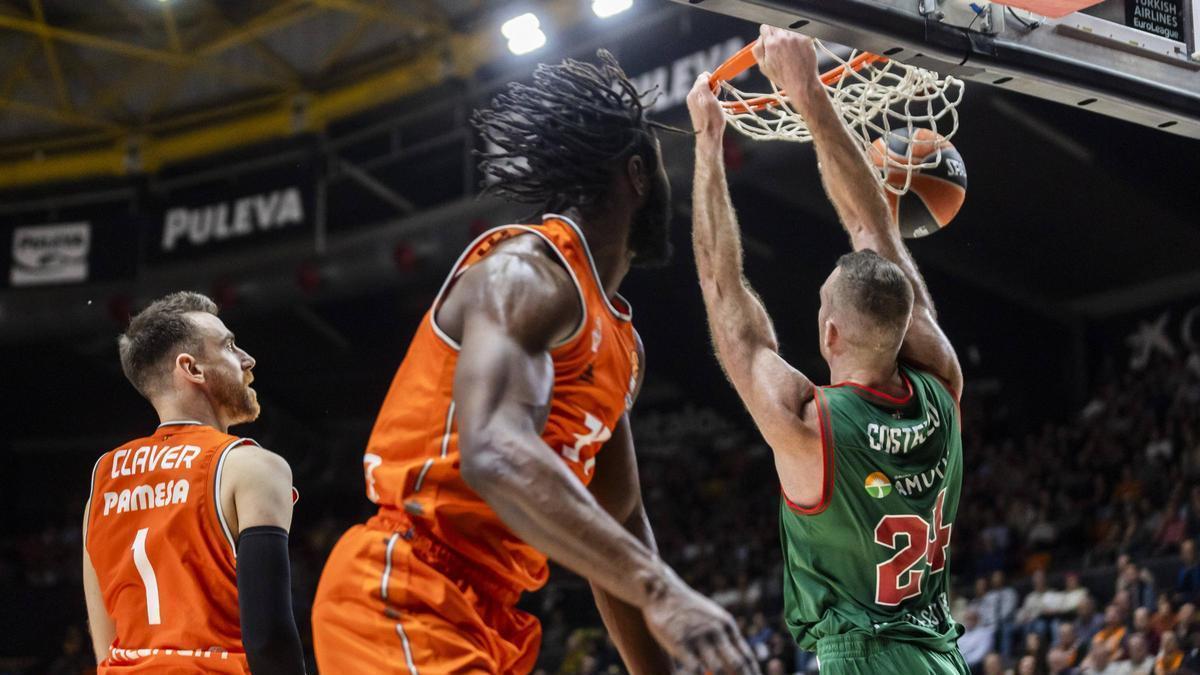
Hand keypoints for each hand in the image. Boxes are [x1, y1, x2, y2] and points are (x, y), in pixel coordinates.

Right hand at [642, 570, 759, 673]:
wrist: (662, 591)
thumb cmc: (688, 608)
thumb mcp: (713, 617)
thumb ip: (725, 637)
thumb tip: (739, 662)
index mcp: (727, 625)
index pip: (746, 656)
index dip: (753, 674)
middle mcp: (716, 631)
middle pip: (737, 665)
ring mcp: (698, 637)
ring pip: (719, 670)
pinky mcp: (680, 643)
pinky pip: (695, 669)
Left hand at [687, 72, 725, 143]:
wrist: (709, 136)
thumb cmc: (712, 119)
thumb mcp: (710, 99)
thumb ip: (704, 84)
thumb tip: (704, 75)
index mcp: (694, 93)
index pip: (703, 76)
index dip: (713, 80)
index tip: (717, 89)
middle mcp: (692, 97)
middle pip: (704, 83)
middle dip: (713, 87)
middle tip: (717, 97)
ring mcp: (694, 103)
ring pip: (705, 91)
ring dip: (713, 94)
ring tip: (716, 104)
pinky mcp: (697, 109)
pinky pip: (705, 98)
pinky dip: (711, 100)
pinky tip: (714, 108)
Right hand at [751, 25, 819, 102]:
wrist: (802, 83)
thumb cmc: (783, 77)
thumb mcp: (763, 67)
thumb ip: (757, 50)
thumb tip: (760, 38)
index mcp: (771, 44)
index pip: (765, 27)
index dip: (766, 34)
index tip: (769, 39)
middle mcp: (783, 38)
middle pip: (776, 25)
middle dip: (776, 33)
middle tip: (779, 44)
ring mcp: (796, 37)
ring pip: (787, 27)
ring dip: (787, 34)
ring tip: (789, 48)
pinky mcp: (806, 38)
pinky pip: (800, 32)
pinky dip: (798, 37)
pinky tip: (798, 48)